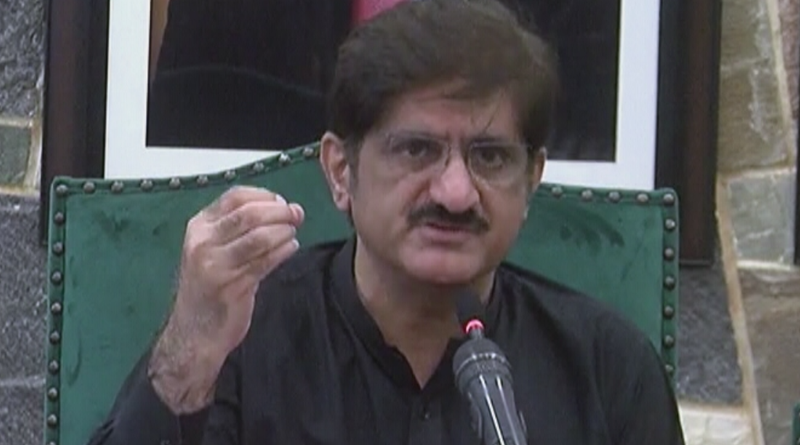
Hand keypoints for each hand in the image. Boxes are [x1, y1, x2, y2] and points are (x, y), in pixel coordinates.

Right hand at [149, 186, 303, 412]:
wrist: (195, 332)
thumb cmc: (211, 286)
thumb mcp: (216, 249)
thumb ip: (241, 228)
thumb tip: (282, 206)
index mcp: (199, 226)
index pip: (235, 197)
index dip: (264, 196)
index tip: (282, 202)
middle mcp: (203, 242)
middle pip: (249, 214)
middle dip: (279, 211)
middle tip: (296, 215)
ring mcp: (215, 265)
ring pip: (259, 237)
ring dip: (283, 231)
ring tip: (293, 234)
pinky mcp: (230, 286)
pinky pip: (265, 261)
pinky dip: (283, 250)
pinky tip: (291, 247)